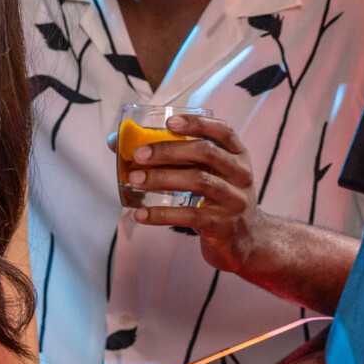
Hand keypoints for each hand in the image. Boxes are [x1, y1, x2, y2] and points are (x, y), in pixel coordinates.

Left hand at [114, 113, 269, 275]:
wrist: (247, 240)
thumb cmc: (216, 198)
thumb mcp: (207, 173)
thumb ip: (173, 156)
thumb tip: (116, 142)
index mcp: (237, 155)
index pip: (222, 131)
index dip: (197, 124)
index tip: (169, 123)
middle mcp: (241, 174)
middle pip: (206, 153)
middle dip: (169, 150)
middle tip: (138, 155)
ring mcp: (234, 200)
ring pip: (198, 181)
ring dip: (162, 178)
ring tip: (135, 179)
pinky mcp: (223, 225)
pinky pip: (190, 216)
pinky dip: (161, 214)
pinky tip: (140, 214)